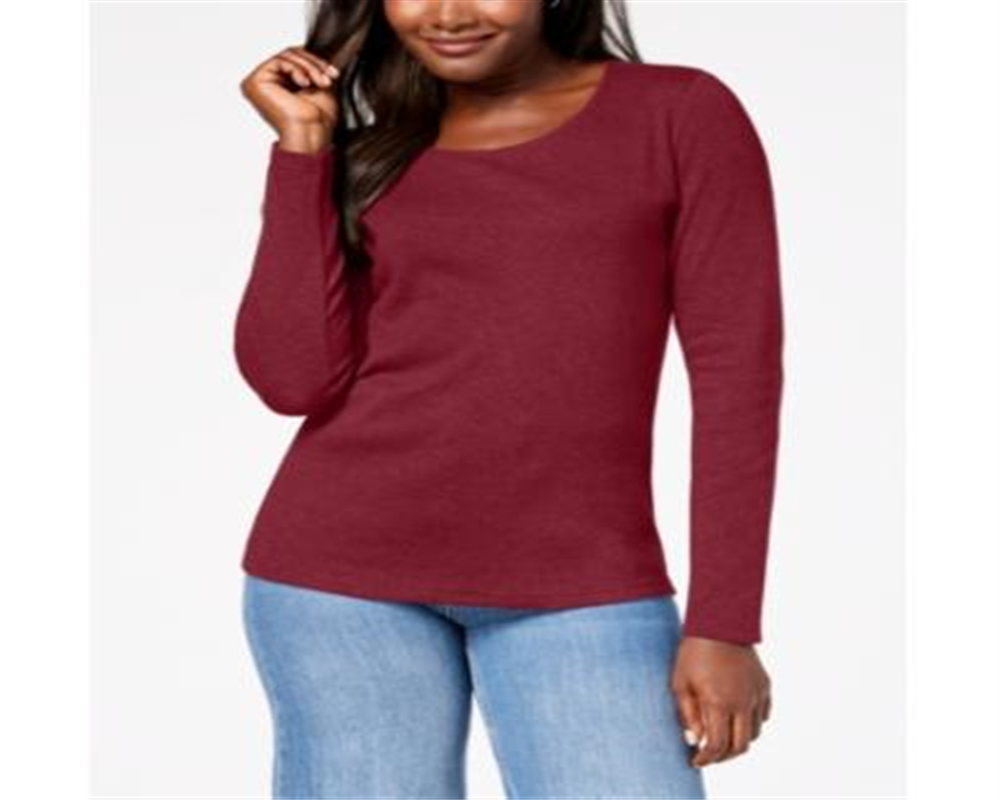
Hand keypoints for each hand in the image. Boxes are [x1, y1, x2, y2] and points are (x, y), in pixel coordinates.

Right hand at [239, 45, 342, 150]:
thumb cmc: (317, 120)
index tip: (333, 73)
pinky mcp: (255, 81)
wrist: (312, 134)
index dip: (315, 61)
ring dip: (309, 67)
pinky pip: (279, 60)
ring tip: (321, 82)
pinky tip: (305, 84)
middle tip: (328, 77)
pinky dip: (297, 69)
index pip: (294, 59)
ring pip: (286, 55)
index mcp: (277, 84)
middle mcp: (264, 83)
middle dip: (313, 63)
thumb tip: (317, 47)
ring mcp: (258, 82)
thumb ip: (312, 66)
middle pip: (290, 54)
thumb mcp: (319, 84)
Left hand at [670, 636, 771, 767]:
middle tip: (709, 755)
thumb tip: (695, 739)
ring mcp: (757, 694)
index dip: (706, 759)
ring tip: (722, 737)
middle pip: (740, 746)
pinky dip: (752, 724)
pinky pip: (763, 716)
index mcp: (719, 702)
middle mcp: (743, 702)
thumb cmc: (694, 651)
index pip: (717, 745)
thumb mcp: (681, 682)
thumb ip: (688, 714)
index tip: (695, 761)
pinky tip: (736, 719)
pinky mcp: (765, 686)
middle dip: (723, 757)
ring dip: (738, 741)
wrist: (719, 622)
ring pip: (754, 733)